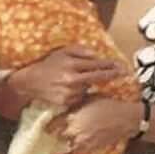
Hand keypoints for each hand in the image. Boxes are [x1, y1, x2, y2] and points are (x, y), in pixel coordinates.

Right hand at [9, 45, 124, 109]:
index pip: (96, 65)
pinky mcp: (66, 102)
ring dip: (88, 84)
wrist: (30, 82)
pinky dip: (79, 92)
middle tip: (123, 73)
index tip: (122, 66)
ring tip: (76, 79)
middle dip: (111, 75)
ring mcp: (69, 92)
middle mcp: (72, 79)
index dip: (111, 66)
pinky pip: (79, 97)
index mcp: (71, 65)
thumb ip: (80, 51)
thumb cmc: (48, 64)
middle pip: (97, 78)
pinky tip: (71, 88)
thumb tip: (97, 55)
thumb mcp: (62, 52)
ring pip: (88, 88)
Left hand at [47, 97, 140, 151]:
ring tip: (69, 137)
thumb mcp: (89, 99)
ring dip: (68, 141)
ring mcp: (84, 142)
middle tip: (58, 130)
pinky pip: (80, 150)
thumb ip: (75, 105)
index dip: (50, 125)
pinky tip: (80, 141)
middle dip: (59, 133)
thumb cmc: (108, 104)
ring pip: (69, 145)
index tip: (47, 125)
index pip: (54, 124)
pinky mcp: (92, 148)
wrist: (125, 118)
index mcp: (73, 117)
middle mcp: (76, 131)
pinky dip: (78, 147)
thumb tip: (65, 105)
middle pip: (60, 136)